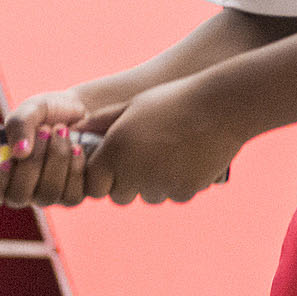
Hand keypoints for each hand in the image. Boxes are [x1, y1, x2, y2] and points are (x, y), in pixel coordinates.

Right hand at [0, 90, 104, 210]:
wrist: (83, 111)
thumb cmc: (48, 111)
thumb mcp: (30, 109)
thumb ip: (19, 124)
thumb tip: (19, 153)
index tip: (6, 161)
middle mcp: (20, 189)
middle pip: (17, 197)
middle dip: (32, 162)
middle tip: (44, 130)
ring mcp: (45, 195)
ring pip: (46, 196)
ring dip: (55, 159)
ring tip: (62, 130)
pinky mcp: (71, 196)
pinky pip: (71, 196)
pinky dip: (74, 168)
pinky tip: (77, 148)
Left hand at [83, 78, 244, 205]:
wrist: (221, 106)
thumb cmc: (172, 100)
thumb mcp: (132, 105)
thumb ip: (101, 122)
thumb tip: (76, 130)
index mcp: (115, 152)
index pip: (94, 184)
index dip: (101, 174)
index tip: (113, 161)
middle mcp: (133, 174)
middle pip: (119, 195)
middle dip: (125, 181)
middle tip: (142, 155)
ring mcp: (160, 186)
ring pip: (148, 196)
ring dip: (152, 183)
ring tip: (168, 151)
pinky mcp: (184, 192)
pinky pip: (173, 194)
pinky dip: (176, 183)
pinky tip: (187, 157)